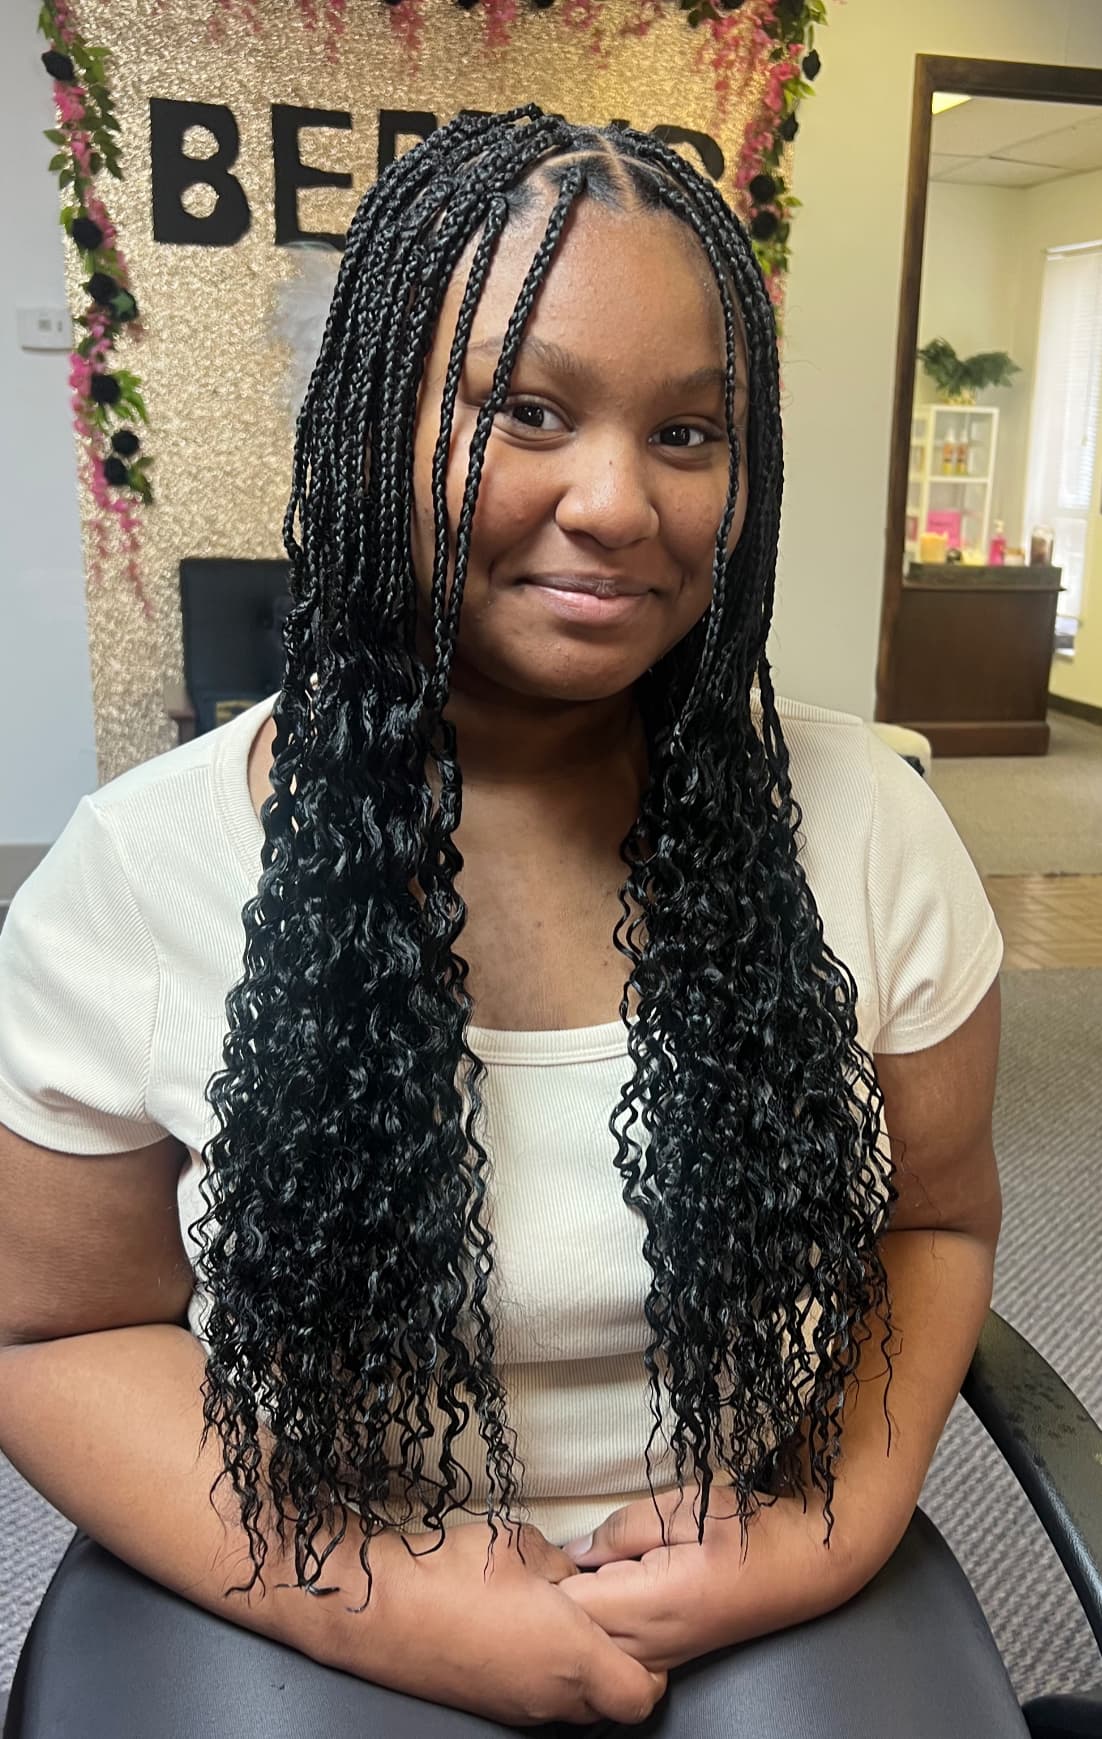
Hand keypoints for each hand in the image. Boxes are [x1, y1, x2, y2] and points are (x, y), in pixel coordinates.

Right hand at [308, 1517, 668, 1727]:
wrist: (379, 1607)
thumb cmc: (451, 1572)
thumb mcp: (524, 1546)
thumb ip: (566, 1567)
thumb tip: (578, 1575)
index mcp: (571, 1656)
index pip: (643, 1693)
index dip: (653, 1664)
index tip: (641, 1626)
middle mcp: (550, 1695)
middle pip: (612, 1704)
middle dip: (620, 1667)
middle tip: (607, 1621)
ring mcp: (517, 1708)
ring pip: (574, 1707)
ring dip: (581, 1674)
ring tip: (563, 1623)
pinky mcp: (490, 1706)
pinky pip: (538, 1702)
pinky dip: (544, 1676)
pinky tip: (524, 1633)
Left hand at [556, 1484, 855, 1673]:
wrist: (805, 1566)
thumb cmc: (751, 1529)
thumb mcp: (685, 1505)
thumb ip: (623, 1528)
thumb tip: (573, 1549)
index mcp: (653, 1603)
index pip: (570, 1608)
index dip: (544, 1579)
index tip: (536, 1550)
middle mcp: (652, 1644)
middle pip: (573, 1636)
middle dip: (552, 1600)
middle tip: (548, 1556)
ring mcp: (661, 1657)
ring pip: (592, 1648)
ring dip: (576, 1614)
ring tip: (576, 1571)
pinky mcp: (668, 1657)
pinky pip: (615, 1651)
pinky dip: (598, 1626)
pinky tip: (604, 1590)